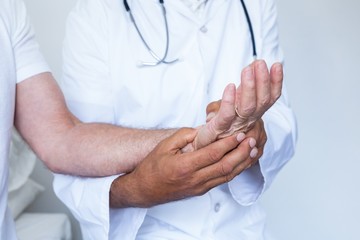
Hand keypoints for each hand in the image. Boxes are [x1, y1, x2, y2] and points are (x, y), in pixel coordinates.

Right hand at [110, 128, 255, 207]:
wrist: (145, 190)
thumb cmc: (152, 167)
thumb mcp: (164, 146)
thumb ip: (184, 136)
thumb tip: (203, 129)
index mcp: (185, 166)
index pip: (213, 154)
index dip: (229, 143)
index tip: (240, 133)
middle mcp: (195, 179)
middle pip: (225, 166)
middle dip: (241, 153)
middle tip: (252, 140)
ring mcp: (199, 187)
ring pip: (227, 176)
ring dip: (242, 163)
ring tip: (253, 150)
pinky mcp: (201, 191)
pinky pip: (222, 181)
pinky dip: (234, 171)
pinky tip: (241, 162)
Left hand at [196, 60, 282, 147]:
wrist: (204, 148)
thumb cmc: (219, 127)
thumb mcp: (232, 106)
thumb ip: (240, 93)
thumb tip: (248, 72)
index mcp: (253, 114)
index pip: (269, 98)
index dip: (275, 83)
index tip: (277, 65)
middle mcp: (247, 121)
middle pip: (261, 101)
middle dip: (263, 80)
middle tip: (260, 62)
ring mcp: (234, 125)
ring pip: (247, 107)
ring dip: (249, 87)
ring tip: (248, 69)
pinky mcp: (218, 129)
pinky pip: (226, 115)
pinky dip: (228, 101)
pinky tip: (230, 86)